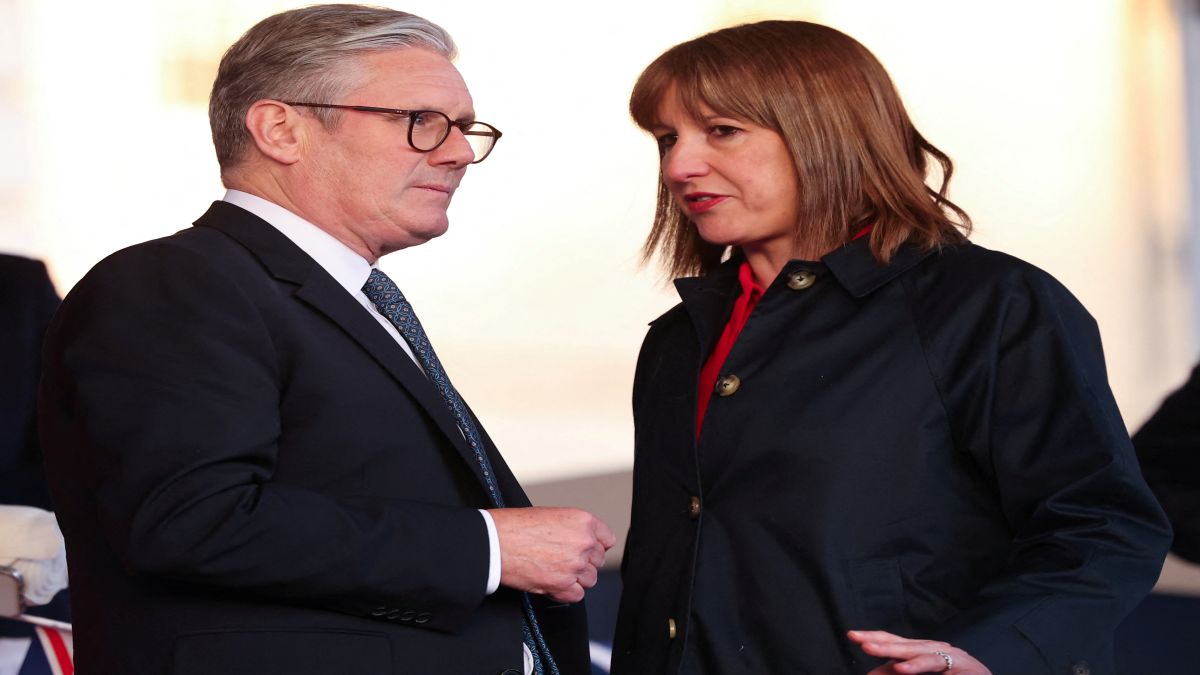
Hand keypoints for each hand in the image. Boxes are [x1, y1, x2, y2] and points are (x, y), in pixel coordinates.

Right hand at [488, 506, 615, 602]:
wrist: (495, 542)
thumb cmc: (515, 526)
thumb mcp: (552, 515)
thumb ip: (572, 529)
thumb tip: (579, 541)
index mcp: (583, 521)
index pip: (607, 539)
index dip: (595, 545)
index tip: (588, 550)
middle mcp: (583, 542)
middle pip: (598, 561)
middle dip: (583, 562)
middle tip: (564, 559)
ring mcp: (574, 565)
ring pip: (589, 579)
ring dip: (576, 578)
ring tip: (556, 570)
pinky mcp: (562, 584)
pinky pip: (577, 595)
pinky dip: (566, 592)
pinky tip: (553, 582)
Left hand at [848, 630, 991, 674]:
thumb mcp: (919, 673)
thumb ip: (896, 672)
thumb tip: (872, 673)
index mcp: (923, 650)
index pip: (895, 641)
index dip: (875, 637)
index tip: (852, 636)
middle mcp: (936, 649)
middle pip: (904, 644)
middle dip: (881, 643)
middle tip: (860, 641)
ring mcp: (951, 656)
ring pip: (920, 654)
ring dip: (898, 655)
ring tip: (878, 654)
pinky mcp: (964, 667)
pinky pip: (938, 667)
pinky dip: (918, 667)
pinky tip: (903, 669)